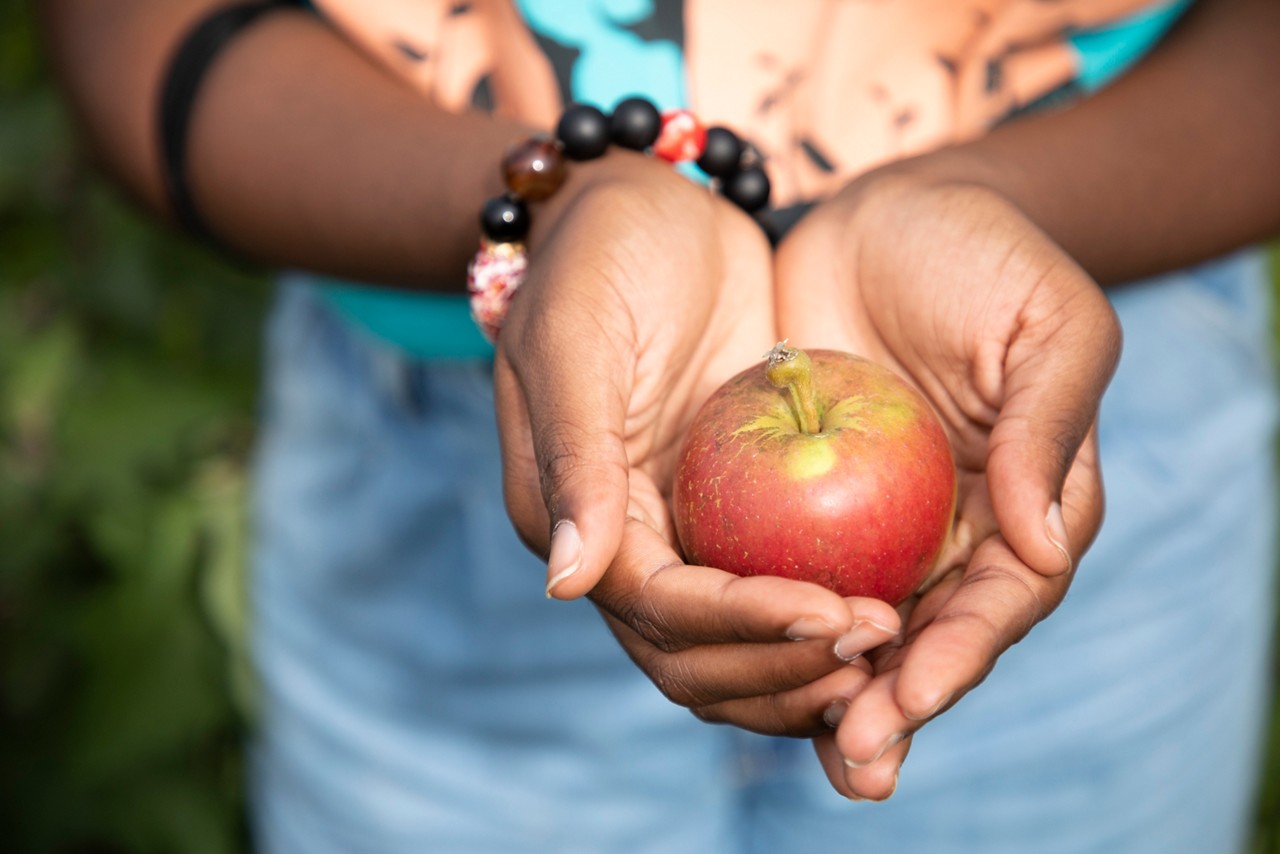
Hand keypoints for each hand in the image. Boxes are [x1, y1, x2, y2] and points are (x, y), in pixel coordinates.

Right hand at [494, 158, 900, 733]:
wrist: (646, 206)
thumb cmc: (600, 255)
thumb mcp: (577, 337)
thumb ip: (575, 455)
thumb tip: (566, 583)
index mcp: (579, 518)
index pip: (661, 610)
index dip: (743, 626)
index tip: (833, 615)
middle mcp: (626, 545)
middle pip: (699, 660)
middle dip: (784, 668)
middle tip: (879, 641)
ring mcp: (683, 532)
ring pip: (742, 649)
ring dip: (809, 669)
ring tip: (894, 645)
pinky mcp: (734, 511)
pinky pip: (779, 588)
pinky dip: (825, 623)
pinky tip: (896, 616)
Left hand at [773, 166, 1119, 796]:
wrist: (883, 214)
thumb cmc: (982, 258)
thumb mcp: (1046, 323)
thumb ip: (1046, 427)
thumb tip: (1041, 547)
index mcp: (1025, 509)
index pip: (1000, 602)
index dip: (960, 656)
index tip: (908, 693)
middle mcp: (950, 538)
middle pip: (926, 644)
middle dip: (892, 706)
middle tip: (853, 753)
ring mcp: (873, 529)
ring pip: (850, 632)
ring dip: (825, 689)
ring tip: (804, 739)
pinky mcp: (798, 508)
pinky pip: (779, 577)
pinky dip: (762, 623)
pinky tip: (728, 660)